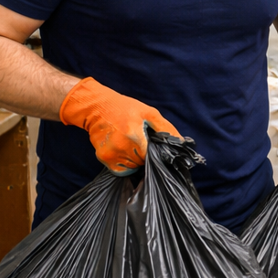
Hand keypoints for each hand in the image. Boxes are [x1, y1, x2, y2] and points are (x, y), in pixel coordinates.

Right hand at [59, 77, 179, 174]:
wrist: (96, 107)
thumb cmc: (125, 108)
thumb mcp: (149, 113)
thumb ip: (165, 128)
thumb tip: (181, 142)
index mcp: (134, 136)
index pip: (151, 157)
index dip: (155, 154)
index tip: (153, 147)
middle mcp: (121, 147)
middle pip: (142, 163)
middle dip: (144, 156)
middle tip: (140, 142)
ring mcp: (110, 154)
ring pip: (131, 167)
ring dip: (134, 160)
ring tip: (130, 144)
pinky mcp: (103, 157)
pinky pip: (119, 169)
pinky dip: (124, 163)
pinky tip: (122, 149)